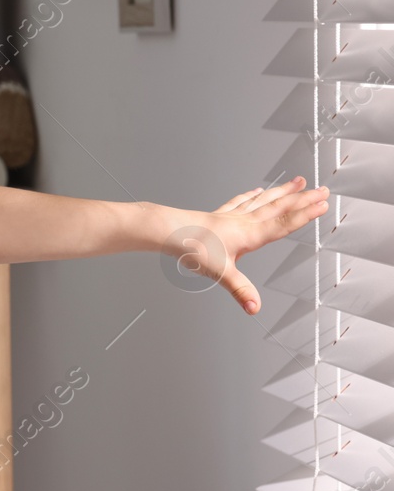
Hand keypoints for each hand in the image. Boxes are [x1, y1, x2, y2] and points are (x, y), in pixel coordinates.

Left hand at [164, 176, 329, 315]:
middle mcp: (243, 222)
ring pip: (263, 200)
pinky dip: (252, 196)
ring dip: (282, 192)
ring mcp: (231, 216)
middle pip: (279, 207)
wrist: (167, 229)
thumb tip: (254, 308)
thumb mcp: (219, 272)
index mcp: (249, 234)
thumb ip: (240, 290)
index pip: (284, 224)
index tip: (323, 205)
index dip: (305, 215)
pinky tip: (257, 191)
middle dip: (302, 199)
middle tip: (323, 190)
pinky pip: (241, 202)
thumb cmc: (191, 248)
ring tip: (297, 182)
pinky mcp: (219, 215)